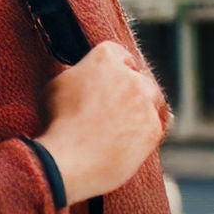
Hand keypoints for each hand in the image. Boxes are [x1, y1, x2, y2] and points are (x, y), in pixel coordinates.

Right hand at [35, 40, 167, 205]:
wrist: (71, 160)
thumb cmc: (58, 123)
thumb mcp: (57, 85)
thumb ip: (78, 75)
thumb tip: (83, 78)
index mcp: (105, 58)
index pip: (117, 53)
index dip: (111, 67)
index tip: (105, 80)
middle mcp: (130, 76)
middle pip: (137, 77)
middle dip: (129, 88)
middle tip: (113, 105)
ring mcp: (145, 103)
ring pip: (151, 101)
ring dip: (140, 109)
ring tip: (121, 124)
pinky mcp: (153, 129)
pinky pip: (155, 125)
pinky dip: (144, 131)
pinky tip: (128, 139)